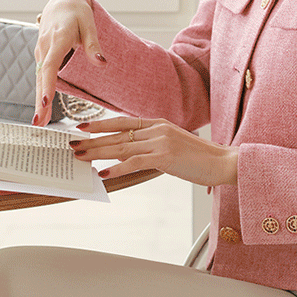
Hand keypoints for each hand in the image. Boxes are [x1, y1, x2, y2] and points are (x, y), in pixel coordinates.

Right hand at [33, 0, 105, 125]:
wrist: (61, 2)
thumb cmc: (77, 12)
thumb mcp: (89, 24)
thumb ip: (93, 45)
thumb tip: (101, 63)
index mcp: (57, 39)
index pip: (50, 66)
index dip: (47, 85)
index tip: (46, 102)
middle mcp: (45, 47)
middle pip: (41, 78)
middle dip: (39, 102)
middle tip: (39, 122)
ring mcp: (41, 51)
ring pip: (40, 79)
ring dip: (39, 100)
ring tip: (39, 121)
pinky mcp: (42, 55)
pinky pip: (41, 75)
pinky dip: (41, 91)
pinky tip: (42, 107)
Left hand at [70, 116, 238, 186]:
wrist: (223, 162)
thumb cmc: (200, 158)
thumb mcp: (173, 147)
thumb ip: (150, 147)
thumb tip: (126, 154)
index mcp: (158, 124)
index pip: (123, 122)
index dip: (101, 123)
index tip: (83, 126)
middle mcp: (157, 129)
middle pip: (118, 134)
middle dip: (93, 140)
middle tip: (73, 144)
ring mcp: (161, 141)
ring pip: (122, 146)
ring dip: (98, 152)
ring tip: (80, 156)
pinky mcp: (165, 157)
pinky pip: (135, 162)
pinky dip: (117, 167)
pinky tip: (103, 174)